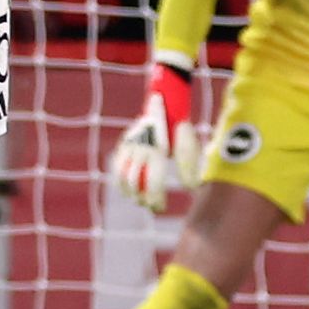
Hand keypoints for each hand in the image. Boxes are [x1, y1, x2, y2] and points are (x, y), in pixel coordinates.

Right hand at [110, 53, 198, 211]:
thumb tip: (192, 188)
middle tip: (152, 206)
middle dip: (143, 199)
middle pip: (136, 183)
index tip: (160, 208)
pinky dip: (120, 181)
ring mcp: (129, 145)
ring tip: (141, 200)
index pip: (152, 182)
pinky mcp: (124, 143)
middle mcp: (140, 147)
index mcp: (158, 148)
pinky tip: (129, 190)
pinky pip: (117, 167)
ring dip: (131, 192)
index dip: (155, 199)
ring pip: (122, 177)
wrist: (165, 100)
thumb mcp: (188, 145)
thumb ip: (189, 167)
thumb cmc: (180, 127)